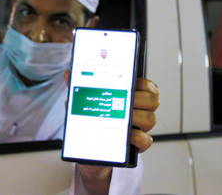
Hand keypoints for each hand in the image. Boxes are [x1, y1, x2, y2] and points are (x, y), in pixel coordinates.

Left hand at [64, 71, 159, 193]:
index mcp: (131, 97)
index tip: (133, 82)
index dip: (143, 83)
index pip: (147, 86)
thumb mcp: (86, 102)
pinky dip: (138, 137)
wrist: (91, 147)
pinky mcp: (137, 145)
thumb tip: (68, 74)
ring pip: (150, 119)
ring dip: (138, 117)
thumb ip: (80, 87)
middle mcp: (139, 111)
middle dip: (140, 98)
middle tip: (127, 100)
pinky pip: (146, 140)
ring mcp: (140, 128)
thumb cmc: (93, 120)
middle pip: (152, 100)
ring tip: (124, 117)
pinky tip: (127, 135)